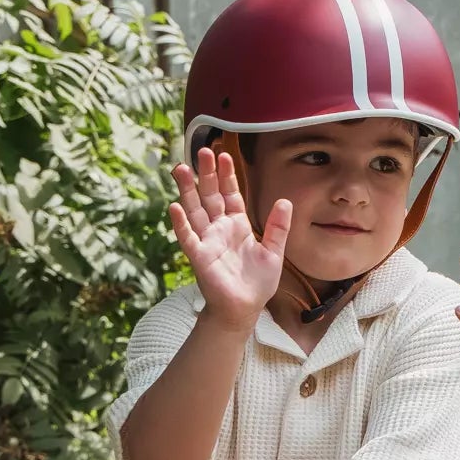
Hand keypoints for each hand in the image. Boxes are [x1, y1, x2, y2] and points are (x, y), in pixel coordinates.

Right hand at [170, 148, 291, 330]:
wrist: (244, 309)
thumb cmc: (257, 283)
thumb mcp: (274, 252)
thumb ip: (278, 228)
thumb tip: (285, 201)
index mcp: (237, 225)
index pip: (230, 194)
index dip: (227, 175)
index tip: (224, 154)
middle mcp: (219, 229)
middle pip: (210, 196)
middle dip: (206, 174)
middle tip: (202, 150)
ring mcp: (207, 241)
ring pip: (194, 210)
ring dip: (187, 190)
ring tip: (180, 168)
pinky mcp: (199, 257)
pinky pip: (188, 237)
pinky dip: (180, 223)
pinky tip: (174, 206)